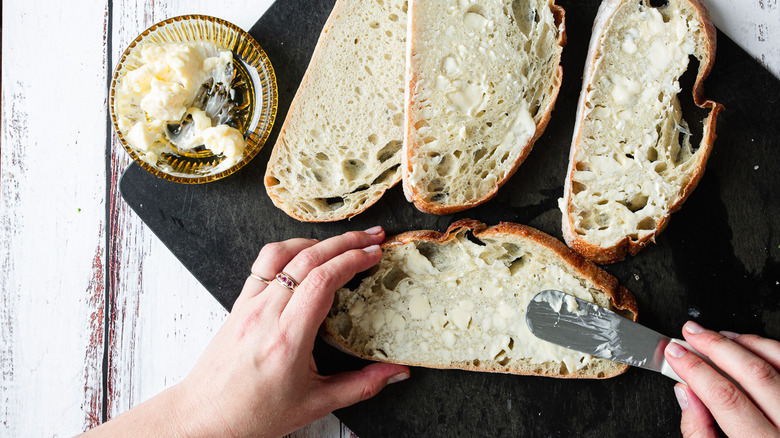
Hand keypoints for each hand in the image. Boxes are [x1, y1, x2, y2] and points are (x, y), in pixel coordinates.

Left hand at [82, 227, 408, 437]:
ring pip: (284, 253)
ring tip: (344, 240)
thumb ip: (362, 386)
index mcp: (287, 339)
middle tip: (373, 236)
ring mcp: (249, 305)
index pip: (322, 280)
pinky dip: (290, 249)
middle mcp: (266, 314)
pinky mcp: (239, 303)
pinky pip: (264, 263)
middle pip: (307, 259)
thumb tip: (397, 373)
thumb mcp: (316, 404)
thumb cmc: (254, 415)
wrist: (204, 417)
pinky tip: (307, 252)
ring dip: (318, 240)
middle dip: (346, 242)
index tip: (375, 254)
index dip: (352, 260)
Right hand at [664, 321, 779, 437]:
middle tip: (691, 333)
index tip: (675, 354)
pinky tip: (749, 346)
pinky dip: (770, 350)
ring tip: (717, 337)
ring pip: (779, 363)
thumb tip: (686, 393)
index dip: (695, 370)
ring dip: (744, 344)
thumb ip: (699, 433)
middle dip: (716, 347)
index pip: (726, 397)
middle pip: (755, 374)